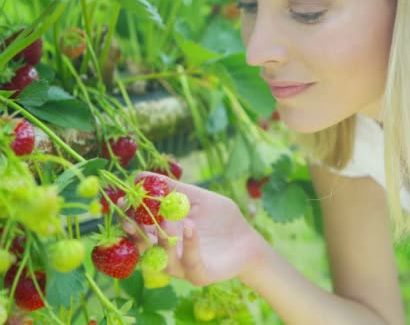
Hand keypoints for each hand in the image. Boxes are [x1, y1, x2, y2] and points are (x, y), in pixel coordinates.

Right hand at [122, 172, 267, 285]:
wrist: (248, 241)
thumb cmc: (221, 220)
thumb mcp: (197, 198)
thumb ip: (173, 188)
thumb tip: (140, 174)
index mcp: (162, 234)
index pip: (138, 227)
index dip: (128, 215)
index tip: (122, 201)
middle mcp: (166, 253)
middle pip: (144, 245)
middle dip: (135, 232)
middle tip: (130, 218)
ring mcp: (182, 266)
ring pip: (163, 258)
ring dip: (160, 239)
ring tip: (162, 218)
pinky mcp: (199, 275)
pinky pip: (190, 262)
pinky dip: (188, 244)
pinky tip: (190, 226)